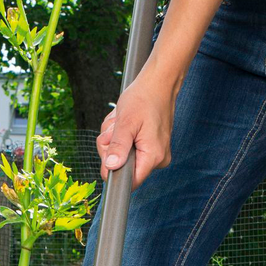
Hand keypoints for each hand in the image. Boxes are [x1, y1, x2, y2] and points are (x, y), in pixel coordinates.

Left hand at [95, 64, 175, 186]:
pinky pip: (128, 147)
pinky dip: (121, 136)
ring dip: (114, 139)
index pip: (129, 182)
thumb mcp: (126, 122)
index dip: (112, 170)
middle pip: (122, 167)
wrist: (158, 84)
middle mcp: (157, 159)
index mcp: (153, 156)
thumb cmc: (144, 98)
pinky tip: (126, 122)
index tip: (108, 151)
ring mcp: (155, 153)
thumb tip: (111, 167)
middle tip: (114, 129)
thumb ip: (118, 146)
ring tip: (121, 122)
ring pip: (122, 156)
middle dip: (111, 147)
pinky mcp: (150, 146)